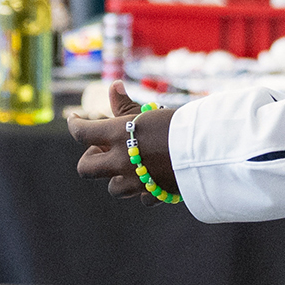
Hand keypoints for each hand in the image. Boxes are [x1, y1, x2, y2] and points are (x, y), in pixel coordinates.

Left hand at [64, 86, 179, 201]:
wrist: (210, 151)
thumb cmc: (181, 125)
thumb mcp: (150, 113)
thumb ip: (127, 107)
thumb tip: (114, 86)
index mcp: (118, 136)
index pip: (82, 132)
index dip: (74, 124)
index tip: (73, 118)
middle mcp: (121, 161)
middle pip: (86, 168)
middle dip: (90, 159)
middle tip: (104, 149)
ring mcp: (136, 182)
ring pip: (112, 188)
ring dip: (116, 177)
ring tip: (131, 164)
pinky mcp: (154, 194)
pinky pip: (141, 197)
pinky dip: (145, 189)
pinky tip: (153, 178)